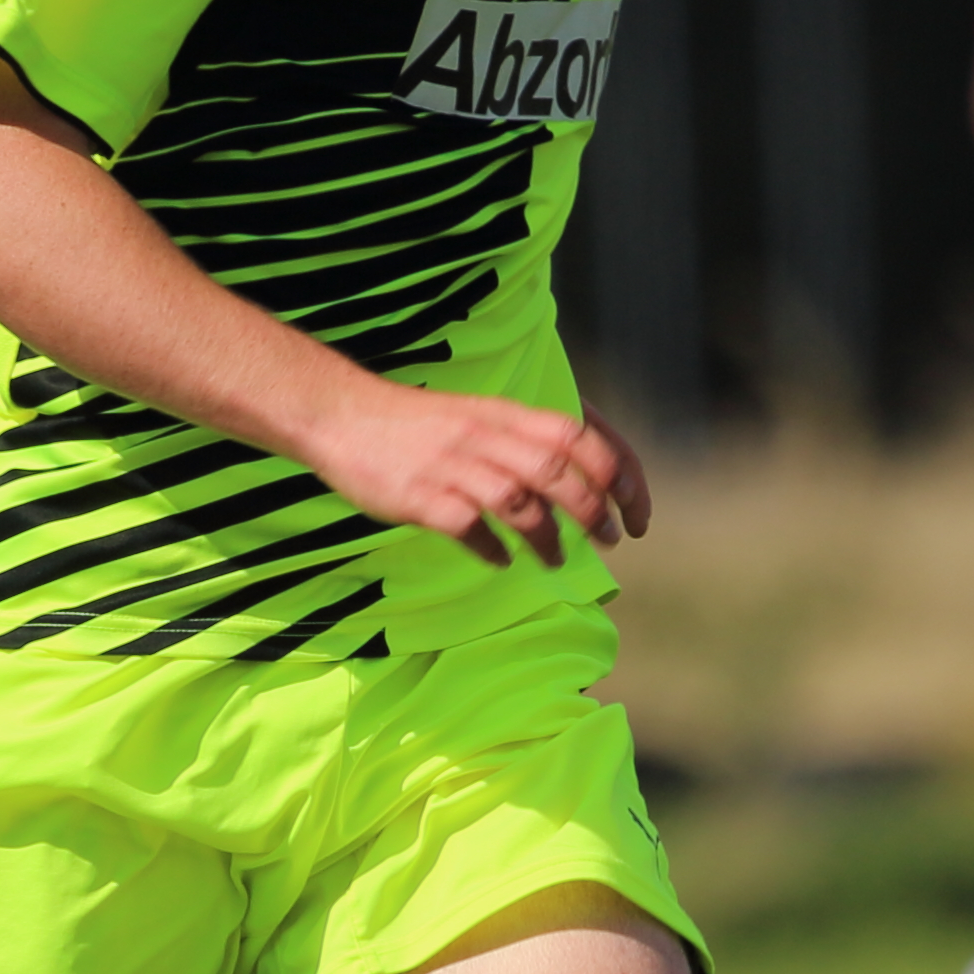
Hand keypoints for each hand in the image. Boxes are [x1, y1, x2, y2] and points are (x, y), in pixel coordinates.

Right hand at [304, 380, 648, 567]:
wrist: (340, 413)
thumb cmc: (414, 423)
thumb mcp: (476, 416)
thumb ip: (520, 440)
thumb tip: (571, 477)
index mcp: (503, 414)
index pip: (577, 437)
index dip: (615, 473)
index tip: (633, 507)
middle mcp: (484, 437)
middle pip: (557, 473)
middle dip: (593, 511)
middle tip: (608, 539)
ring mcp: (451, 467)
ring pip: (519, 503)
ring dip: (548, 538)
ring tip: (556, 560)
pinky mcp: (420, 497)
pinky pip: (468, 527)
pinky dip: (491, 549)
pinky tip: (500, 560)